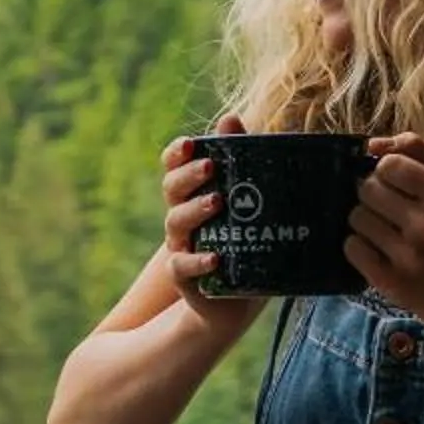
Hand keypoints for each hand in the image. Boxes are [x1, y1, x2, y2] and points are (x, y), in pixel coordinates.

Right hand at [159, 114, 259, 326]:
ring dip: (194, 209)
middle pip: (172, 188)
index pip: (174, 167)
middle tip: (211, 166)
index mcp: (194, 195)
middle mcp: (182, 218)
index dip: (177, 153)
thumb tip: (236, 121)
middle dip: (188, 174)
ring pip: (175, 222)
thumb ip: (245, 165)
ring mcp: (181, 246)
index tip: (191, 143)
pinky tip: (214, 257)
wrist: (236, 302)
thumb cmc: (246, 244)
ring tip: (217, 202)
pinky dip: (195, 260)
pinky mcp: (185, 277)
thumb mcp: (252, 207)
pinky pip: (181, 266)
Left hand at [348, 134, 423, 325]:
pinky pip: (351, 247)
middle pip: (367, 189)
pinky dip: (358, 247)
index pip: (389, 164)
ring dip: (364, 222)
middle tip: (388, 211)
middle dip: (372, 197)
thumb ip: (415, 150)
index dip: (384, 171)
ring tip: (384, 232)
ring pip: (356, 217)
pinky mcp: (388, 280)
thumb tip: (372, 144)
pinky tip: (377, 252)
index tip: (393, 183)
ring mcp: (408, 255)